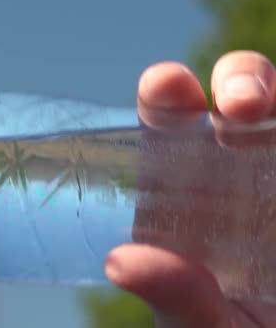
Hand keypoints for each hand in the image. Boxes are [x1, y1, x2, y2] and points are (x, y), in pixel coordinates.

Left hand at [105, 51, 275, 326]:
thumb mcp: (198, 321)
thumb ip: (170, 293)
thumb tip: (120, 262)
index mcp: (184, 187)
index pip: (170, 121)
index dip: (166, 92)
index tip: (166, 85)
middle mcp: (236, 168)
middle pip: (238, 96)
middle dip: (240, 77)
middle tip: (239, 103)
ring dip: (275, 92)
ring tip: (257, 110)